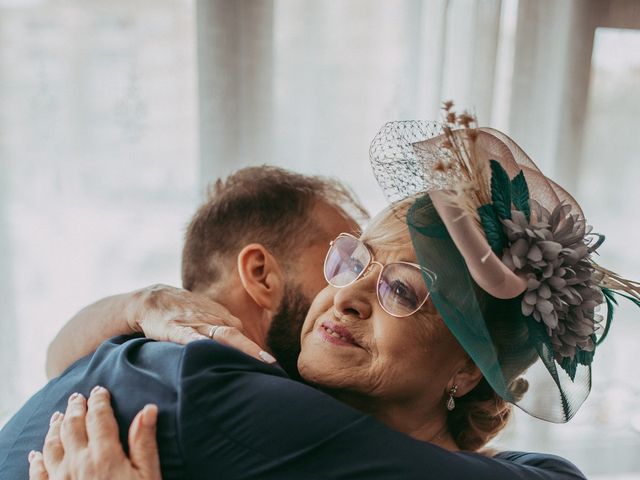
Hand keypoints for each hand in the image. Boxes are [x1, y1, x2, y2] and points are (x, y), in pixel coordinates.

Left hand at [28, 387, 160, 479]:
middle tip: (77, 397)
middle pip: (72, 426)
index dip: (98, 401)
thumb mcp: (148, 476)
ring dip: (55, 427)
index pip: (98, 417)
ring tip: (59, 416)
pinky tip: (35, 453)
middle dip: (75, 408)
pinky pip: (37, 473)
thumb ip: (145, 443)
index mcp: (105, 454)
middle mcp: (78, 462)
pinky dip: (36, 459)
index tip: (99, 390)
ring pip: (52, 445)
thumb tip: (148, 409)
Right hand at [132, 284, 275, 363]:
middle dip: (256, 352)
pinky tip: (209, 352)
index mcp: (224, 321)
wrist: (154, 298)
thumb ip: (226, 336)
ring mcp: (197, 325)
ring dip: (240, 349)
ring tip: (256, 362)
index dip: (258, 354)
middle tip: (273, 367)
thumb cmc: (184, 313)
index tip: (274, 370)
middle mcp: (215, 322)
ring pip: (222, 337)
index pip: (245, 338)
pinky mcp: (176, 329)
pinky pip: (190, 337)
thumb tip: (244, 357)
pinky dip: (201, 344)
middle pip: (239, 337)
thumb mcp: (209, 320)